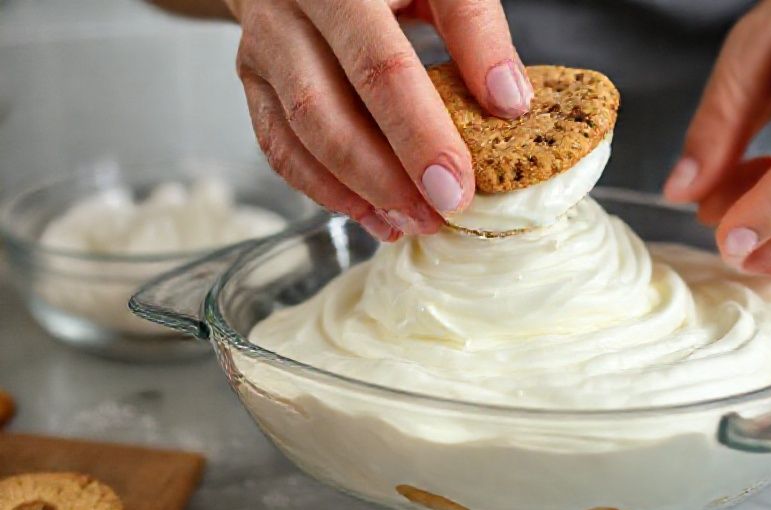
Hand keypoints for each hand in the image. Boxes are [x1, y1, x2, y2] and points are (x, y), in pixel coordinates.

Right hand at [227, 0, 532, 240]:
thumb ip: (474, 28)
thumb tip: (510, 101)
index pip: (384, 64)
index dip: (423, 131)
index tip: (460, 181)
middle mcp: (293, 13)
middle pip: (330, 107)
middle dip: (390, 172)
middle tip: (442, 210)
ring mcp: (266, 49)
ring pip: (301, 134)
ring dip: (360, 190)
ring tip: (415, 220)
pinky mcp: (254, 81)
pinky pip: (280, 148)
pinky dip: (328, 191)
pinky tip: (376, 214)